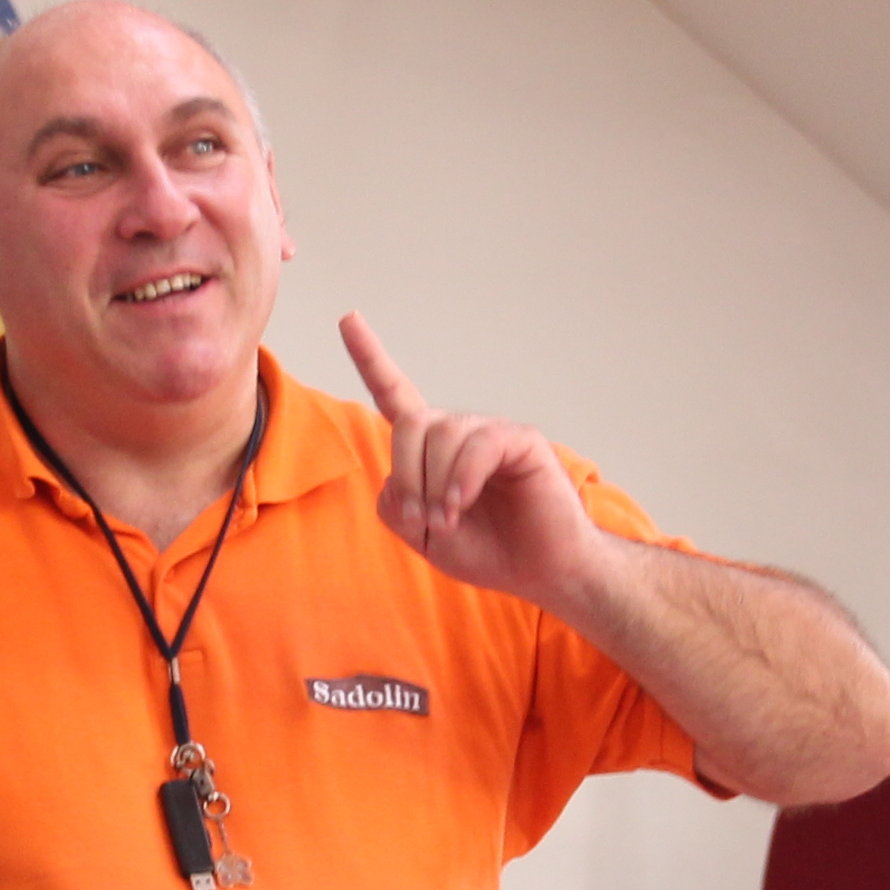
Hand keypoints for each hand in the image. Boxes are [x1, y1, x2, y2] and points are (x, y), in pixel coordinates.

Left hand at [340, 311, 609, 609]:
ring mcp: (491, 432)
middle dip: (405, 475)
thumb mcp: (423, 536)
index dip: (371, 358)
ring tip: (449, 521)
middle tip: (422, 519)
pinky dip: (461, 480)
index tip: (349, 318)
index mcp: (432, 450)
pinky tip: (461, 505)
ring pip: (439, 437)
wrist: (540, 571)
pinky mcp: (521, 440)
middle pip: (409, 424)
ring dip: (434, 487)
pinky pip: (478, 446)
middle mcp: (459, 432)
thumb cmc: (489, 549)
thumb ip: (396, 507)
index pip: (395, 394)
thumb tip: (397, 479)